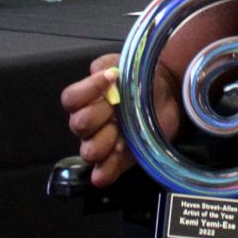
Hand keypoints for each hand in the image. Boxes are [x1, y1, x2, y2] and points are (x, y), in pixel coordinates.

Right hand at [61, 54, 177, 187]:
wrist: (166, 96)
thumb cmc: (140, 80)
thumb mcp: (125, 64)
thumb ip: (108, 63)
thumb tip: (101, 71)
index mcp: (86, 100)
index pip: (71, 99)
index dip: (87, 89)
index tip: (112, 78)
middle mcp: (89, 124)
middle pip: (79, 125)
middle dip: (100, 115)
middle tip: (119, 107)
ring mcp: (102, 144)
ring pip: (88, 151)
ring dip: (104, 142)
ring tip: (121, 132)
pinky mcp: (118, 161)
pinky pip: (102, 173)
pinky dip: (105, 171)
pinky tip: (113, 162)